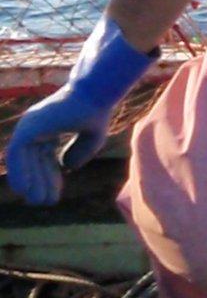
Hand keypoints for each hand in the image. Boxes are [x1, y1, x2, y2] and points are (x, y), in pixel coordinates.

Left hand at [4, 16, 154, 205]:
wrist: (97, 94)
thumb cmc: (97, 111)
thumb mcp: (92, 138)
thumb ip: (79, 152)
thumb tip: (66, 166)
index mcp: (49, 127)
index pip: (44, 158)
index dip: (50, 178)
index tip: (54, 197)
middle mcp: (35, 127)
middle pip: (33, 161)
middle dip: (39, 183)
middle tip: (44, 203)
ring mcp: (30, 126)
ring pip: (22, 160)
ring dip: (28, 182)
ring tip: (37, 201)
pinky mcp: (28, 128)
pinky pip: (18, 155)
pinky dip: (20, 172)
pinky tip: (26, 190)